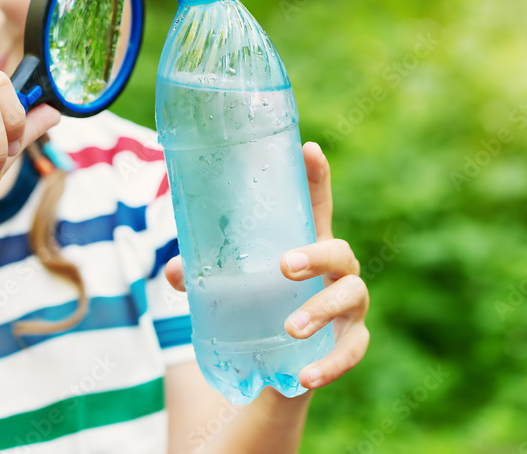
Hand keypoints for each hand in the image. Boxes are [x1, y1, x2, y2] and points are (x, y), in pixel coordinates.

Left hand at [164, 141, 369, 390]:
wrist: (278, 367)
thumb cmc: (259, 308)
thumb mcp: (231, 289)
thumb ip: (204, 276)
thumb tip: (174, 269)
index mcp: (308, 244)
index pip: (317, 204)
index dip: (316, 176)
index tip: (309, 150)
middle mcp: (337, 271)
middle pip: (339, 250)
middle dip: (316, 254)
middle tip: (285, 265)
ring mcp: (351, 307)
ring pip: (350, 297)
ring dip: (321, 311)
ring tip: (290, 327)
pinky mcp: (352, 342)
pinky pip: (352, 351)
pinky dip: (331, 364)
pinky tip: (308, 376)